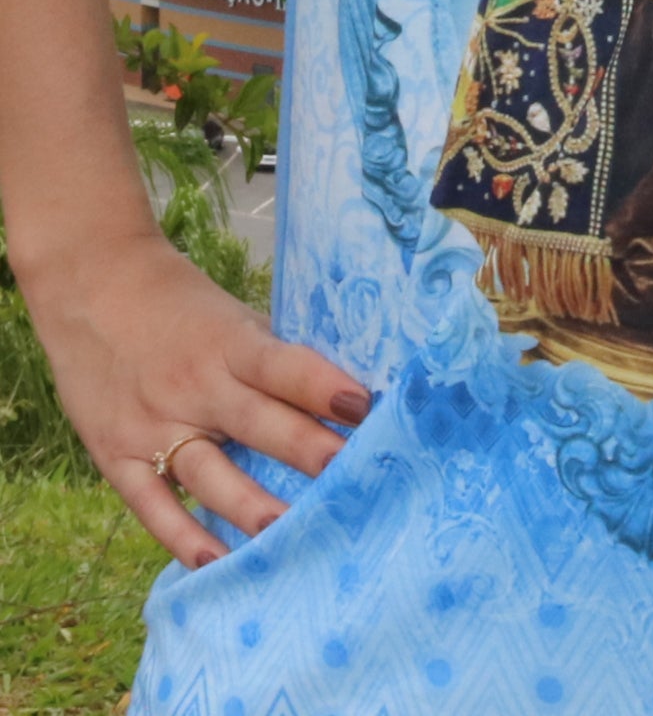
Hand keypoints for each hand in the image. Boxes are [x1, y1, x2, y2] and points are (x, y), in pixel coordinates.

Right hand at [20, 226, 369, 568]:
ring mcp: (153, 424)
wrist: (91, 283)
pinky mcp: (116, 454)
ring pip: (208, 473)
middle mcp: (195, 386)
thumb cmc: (181, 303)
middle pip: (257, 423)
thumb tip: (337, 397)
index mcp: (231, 344)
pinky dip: (181, 535)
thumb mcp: (234, 317)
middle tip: (352, 482)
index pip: (284, 366)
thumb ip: (273, 358)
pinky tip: (215, 563)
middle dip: (305, 451)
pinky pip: (152, 503)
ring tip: (291, 537)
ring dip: (250, 506)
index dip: (324, 387)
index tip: (366, 408)